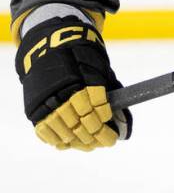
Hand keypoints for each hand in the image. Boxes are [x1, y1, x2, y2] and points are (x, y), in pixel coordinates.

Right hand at [15, 17, 131, 150]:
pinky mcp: (34, 110)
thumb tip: (121, 118)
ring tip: (91, 145)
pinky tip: (69, 143)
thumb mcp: (97, 69)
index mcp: (82, 79)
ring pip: (65, 130)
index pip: (97, 104)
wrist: (49, 47)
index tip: (114, 128)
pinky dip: (58, 140)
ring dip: (80, 141)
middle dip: (98, 134)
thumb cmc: (81, 60)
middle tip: (108, 141)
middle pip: (82, 121)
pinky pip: (45, 131)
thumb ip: (106, 91)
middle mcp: (64, 92)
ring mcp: (47, 103)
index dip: (105, 117)